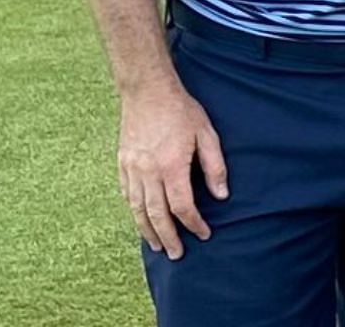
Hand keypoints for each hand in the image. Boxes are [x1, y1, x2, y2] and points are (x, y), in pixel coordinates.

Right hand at [117, 84, 228, 258]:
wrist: (147, 90)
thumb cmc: (181, 110)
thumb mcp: (207, 134)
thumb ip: (215, 166)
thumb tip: (222, 195)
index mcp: (171, 166)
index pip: (182, 206)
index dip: (194, 223)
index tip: (204, 234)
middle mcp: (148, 172)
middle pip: (157, 214)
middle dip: (168, 236)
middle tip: (177, 254)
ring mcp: (132, 168)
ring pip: (137, 209)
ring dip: (147, 230)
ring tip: (157, 245)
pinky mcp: (122, 163)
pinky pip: (126, 194)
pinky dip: (133, 211)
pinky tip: (140, 220)